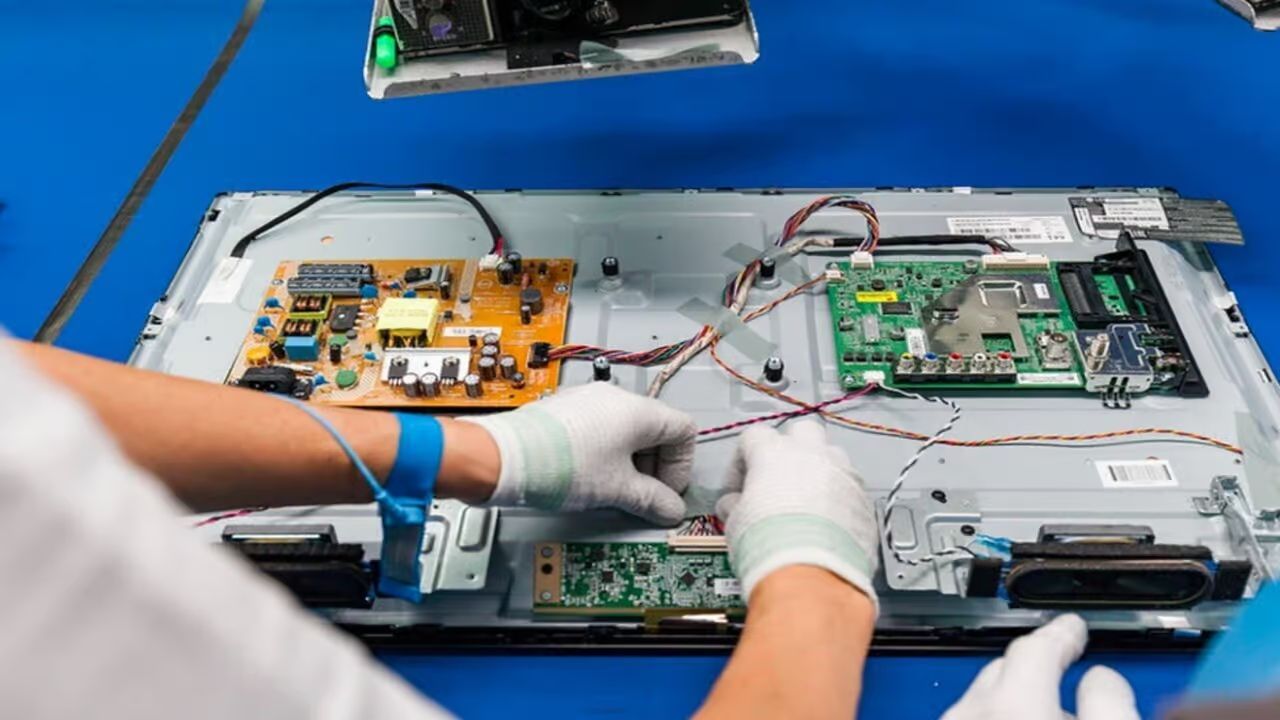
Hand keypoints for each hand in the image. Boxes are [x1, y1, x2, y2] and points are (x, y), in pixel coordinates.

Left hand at [462, 383, 696, 524]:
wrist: (505, 458)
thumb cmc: (559, 465)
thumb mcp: (617, 490)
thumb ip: (652, 500)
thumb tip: (668, 508)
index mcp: (638, 411)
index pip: (683, 431)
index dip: (680, 466)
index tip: (664, 491)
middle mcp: (614, 398)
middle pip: (655, 431)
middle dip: (653, 468)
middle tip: (641, 497)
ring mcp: (587, 402)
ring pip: (625, 431)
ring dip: (628, 463)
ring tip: (612, 491)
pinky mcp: (565, 412)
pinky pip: (599, 430)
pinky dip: (604, 454)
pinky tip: (588, 479)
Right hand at [715, 420, 878, 604]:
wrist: (811, 578)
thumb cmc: (771, 549)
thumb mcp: (735, 523)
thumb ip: (736, 504)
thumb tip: (736, 506)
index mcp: (774, 453)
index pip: (754, 437)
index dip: (743, 460)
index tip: (740, 485)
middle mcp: (813, 456)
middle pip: (802, 432)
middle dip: (791, 450)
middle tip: (778, 479)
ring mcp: (843, 476)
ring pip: (832, 457)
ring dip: (819, 472)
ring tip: (806, 503)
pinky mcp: (864, 502)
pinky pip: (851, 489)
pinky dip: (839, 500)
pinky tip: (826, 525)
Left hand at [943, 614, 1139, 719]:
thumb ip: (1110, 702)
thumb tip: (1101, 680)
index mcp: (1013, 708)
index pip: (1037, 646)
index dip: (1062, 633)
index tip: (1073, 626)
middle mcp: (970, 718)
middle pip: (1004, 670)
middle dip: (1037, 668)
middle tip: (1069, 667)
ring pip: (986, 702)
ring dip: (1017, 704)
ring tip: (1053, 717)